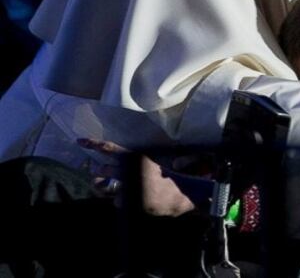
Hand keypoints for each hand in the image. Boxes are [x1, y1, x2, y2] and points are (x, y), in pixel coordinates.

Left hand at [77, 138, 194, 215]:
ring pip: (105, 186)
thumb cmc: (168, 174)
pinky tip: (128, 199)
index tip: (79, 141)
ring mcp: (127, 186)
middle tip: (98, 172)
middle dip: (99, 171)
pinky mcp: (128, 201)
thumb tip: (118, 162)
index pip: (110, 148)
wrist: (178, 194)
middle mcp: (129, 170)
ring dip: (103, 186)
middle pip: (103, 169)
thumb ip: (135, 161)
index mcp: (135, 157)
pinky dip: (120, 200)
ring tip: (104, 186)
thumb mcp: (153, 161)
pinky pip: (116, 200)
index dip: (93, 143)